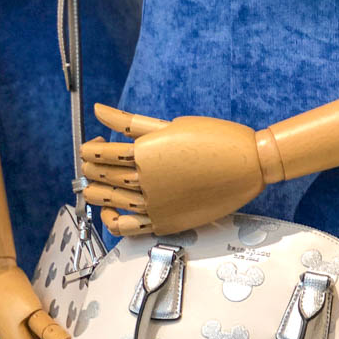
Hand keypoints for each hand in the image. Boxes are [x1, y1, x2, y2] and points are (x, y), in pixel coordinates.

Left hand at [81, 103, 266, 235]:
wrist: (248, 166)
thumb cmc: (215, 140)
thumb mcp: (169, 124)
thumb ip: (129, 121)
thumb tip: (99, 109)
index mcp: (145, 153)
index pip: (99, 154)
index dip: (89, 148)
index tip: (96, 143)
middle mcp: (145, 181)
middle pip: (100, 176)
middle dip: (91, 168)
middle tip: (95, 162)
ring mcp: (153, 205)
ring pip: (108, 201)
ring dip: (95, 191)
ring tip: (98, 183)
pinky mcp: (163, 223)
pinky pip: (125, 229)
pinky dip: (111, 220)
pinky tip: (112, 209)